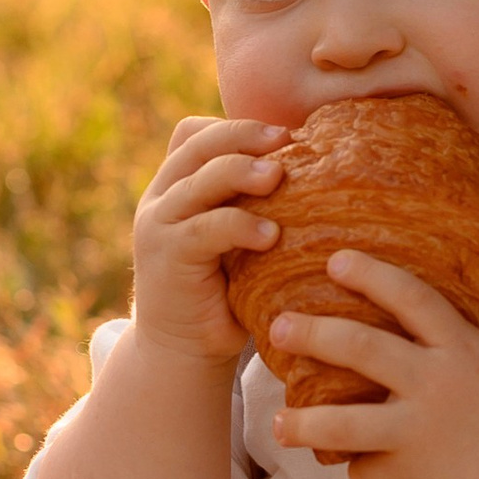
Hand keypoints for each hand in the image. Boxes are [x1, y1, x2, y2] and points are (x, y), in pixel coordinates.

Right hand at [128, 116, 283, 363]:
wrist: (184, 351)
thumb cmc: (224, 292)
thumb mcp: (234, 239)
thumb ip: (252, 204)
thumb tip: (320, 171)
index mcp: (174, 186)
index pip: (194, 134)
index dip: (236, 126)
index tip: (285, 133)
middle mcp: (160, 198)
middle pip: (197, 144)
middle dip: (244, 135)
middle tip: (287, 139)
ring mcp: (158, 225)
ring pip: (200, 180)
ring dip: (242, 171)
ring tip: (278, 176)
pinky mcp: (167, 256)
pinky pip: (206, 228)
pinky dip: (240, 225)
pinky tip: (271, 234)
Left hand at [266, 251, 478, 478]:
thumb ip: (445, 344)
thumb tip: (393, 323)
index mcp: (461, 347)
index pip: (411, 298)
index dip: (371, 275)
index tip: (335, 259)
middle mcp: (436, 383)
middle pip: (362, 350)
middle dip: (313, 335)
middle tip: (279, 326)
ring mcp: (420, 431)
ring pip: (344, 425)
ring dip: (305, 424)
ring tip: (280, 422)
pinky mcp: (412, 475)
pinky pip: (367, 470)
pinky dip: (364, 467)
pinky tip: (369, 466)